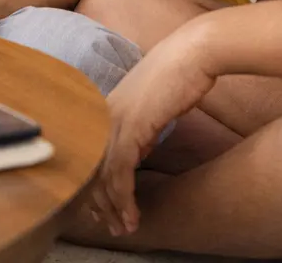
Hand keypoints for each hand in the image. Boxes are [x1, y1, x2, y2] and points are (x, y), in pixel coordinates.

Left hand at [89, 25, 216, 236]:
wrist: (193, 53)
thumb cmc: (179, 77)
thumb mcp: (152, 107)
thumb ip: (140, 128)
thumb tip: (136, 151)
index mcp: (105, 108)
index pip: (88, 156)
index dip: (92, 187)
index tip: (103, 210)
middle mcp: (103, 114)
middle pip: (88, 169)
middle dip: (98, 203)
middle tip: (111, 226)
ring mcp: (114, 119)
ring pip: (101, 175)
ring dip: (112, 208)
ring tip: (124, 227)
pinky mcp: (132, 126)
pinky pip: (120, 172)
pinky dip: (124, 198)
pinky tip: (132, 214)